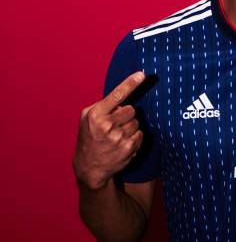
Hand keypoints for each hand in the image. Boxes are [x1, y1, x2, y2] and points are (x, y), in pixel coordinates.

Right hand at [73, 71, 145, 189]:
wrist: (89, 167)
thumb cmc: (89, 138)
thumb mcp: (87, 118)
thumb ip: (103, 105)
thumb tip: (123, 97)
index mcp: (95, 114)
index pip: (117, 95)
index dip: (130, 83)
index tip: (142, 74)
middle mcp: (106, 125)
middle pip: (131, 109)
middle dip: (125, 115)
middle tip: (114, 125)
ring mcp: (118, 137)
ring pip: (137, 122)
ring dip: (130, 127)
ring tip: (116, 136)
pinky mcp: (128, 147)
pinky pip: (141, 134)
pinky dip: (134, 137)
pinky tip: (122, 144)